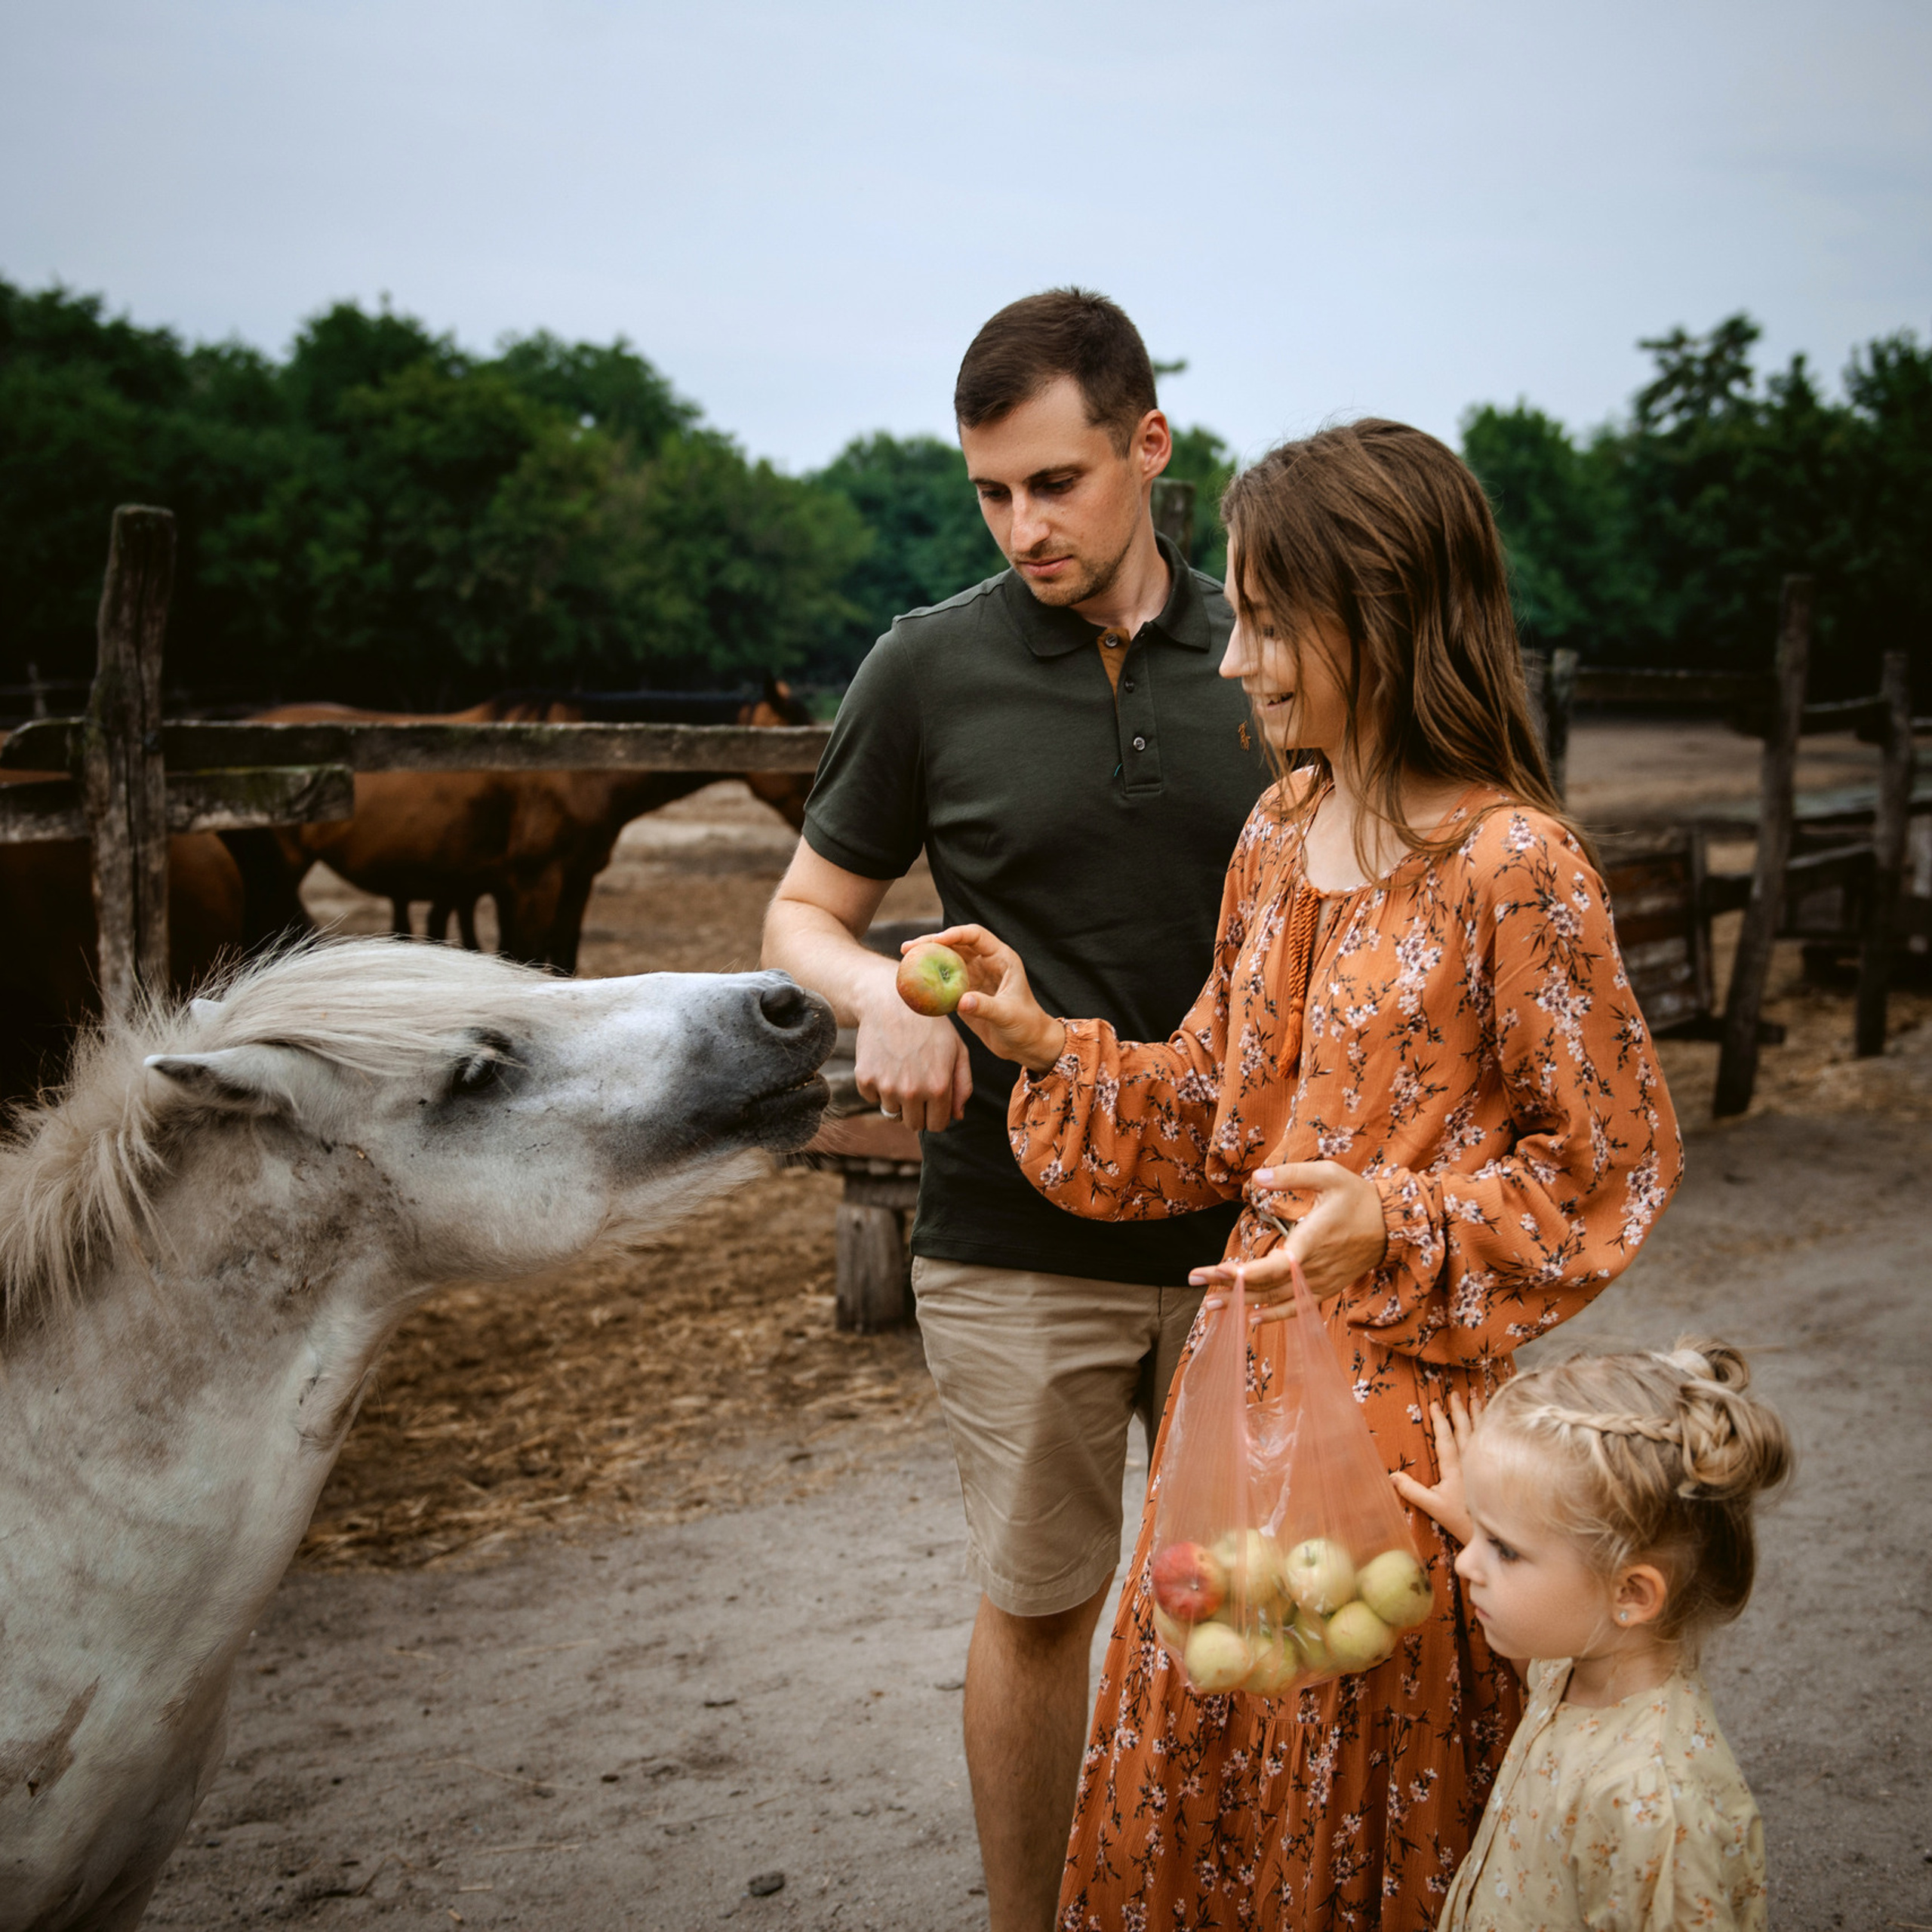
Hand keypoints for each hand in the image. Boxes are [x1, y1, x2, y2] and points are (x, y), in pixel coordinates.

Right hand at [854, 972, 971, 1133]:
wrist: (891, 1000)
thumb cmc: (930, 1024)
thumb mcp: (958, 1049)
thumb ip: (962, 1085)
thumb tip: (957, 1116)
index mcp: (939, 1087)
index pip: (938, 1125)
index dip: (937, 1115)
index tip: (934, 1103)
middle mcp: (912, 1091)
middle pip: (914, 1124)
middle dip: (918, 1111)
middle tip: (917, 1086)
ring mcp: (886, 1086)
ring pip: (892, 1112)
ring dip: (897, 1098)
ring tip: (902, 1069)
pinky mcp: (865, 1079)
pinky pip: (872, 1098)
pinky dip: (877, 1086)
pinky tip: (885, 1062)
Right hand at [915, 924, 1065, 1074]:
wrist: (1027, 1045)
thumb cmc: (1026, 1026)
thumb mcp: (1008, 1015)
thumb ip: (986, 1006)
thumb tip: (961, 1001)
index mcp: (1001, 958)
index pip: (975, 936)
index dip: (954, 934)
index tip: (934, 942)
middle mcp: (986, 963)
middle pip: (955, 944)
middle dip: (931, 942)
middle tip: (908, 947)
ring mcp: (974, 977)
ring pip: (947, 960)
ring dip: (927, 959)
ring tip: (905, 960)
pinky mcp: (965, 993)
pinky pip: (944, 982)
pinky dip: (929, 980)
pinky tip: (912, 983)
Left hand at [1188, 1161, 1388, 1322]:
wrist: (1393, 1226)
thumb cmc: (1357, 1197)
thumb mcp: (1329, 1175)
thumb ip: (1291, 1174)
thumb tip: (1255, 1178)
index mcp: (1312, 1241)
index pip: (1274, 1266)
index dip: (1245, 1273)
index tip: (1218, 1271)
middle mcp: (1314, 1268)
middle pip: (1267, 1284)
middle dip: (1229, 1285)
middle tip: (1195, 1281)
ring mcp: (1320, 1282)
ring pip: (1277, 1299)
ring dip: (1243, 1303)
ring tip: (1210, 1304)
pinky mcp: (1325, 1288)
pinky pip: (1296, 1307)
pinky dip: (1273, 1315)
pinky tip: (1250, 1319)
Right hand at [1391, 1393, 1481, 1546]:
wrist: (1492, 1534)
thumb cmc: (1461, 1520)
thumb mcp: (1433, 1507)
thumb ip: (1412, 1491)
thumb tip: (1391, 1475)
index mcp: (1455, 1467)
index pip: (1446, 1438)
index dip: (1439, 1420)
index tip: (1434, 1404)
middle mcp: (1471, 1461)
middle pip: (1465, 1430)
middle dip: (1459, 1410)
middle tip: (1455, 1393)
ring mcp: (1485, 1464)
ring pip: (1481, 1433)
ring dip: (1478, 1414)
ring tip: (1475, 1398)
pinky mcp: (1495, 1469)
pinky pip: (1493, 1442)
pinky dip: (1492, 1428)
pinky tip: (1494, 1421)